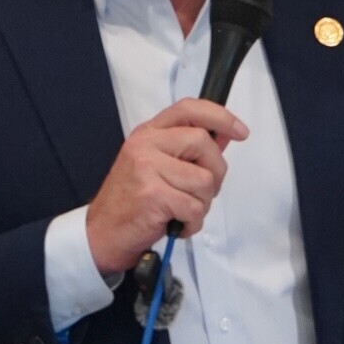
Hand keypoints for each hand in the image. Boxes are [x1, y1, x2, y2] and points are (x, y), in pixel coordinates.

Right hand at [87, 99, 248, 276]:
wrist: (103, 234)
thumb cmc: (131, 202)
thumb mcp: (157, 167)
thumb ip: (190, 150)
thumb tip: (224, 134)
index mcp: (148, 133)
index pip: (189, 109)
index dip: (219, 116)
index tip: (240, 130)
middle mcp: (146, 145)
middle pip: (203, 143)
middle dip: (215, 172)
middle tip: (203, 192)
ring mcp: (147, 168)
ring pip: (204, 180)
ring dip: (202, 203)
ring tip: (183, 211)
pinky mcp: (152, 194)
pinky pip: (194, 207)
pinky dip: (193, 222)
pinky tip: (178, 224)